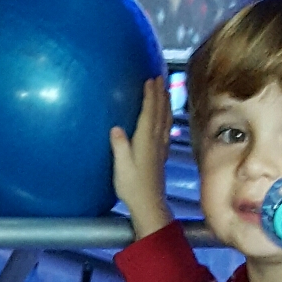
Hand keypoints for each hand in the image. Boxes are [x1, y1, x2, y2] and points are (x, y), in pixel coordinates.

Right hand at [111, 76, 173, 239]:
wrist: (149, 205)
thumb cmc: (132, 188)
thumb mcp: (121, 168)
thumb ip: (120, 148)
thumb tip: (115, 128)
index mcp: (145, 141)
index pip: (149, 113)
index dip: (150, 95)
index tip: (151, 78)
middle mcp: (155, 141)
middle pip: (160, 112)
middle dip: (160, 93)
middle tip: (161, 76)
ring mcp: (160, 147)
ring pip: (165, 119)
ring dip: (166, 102)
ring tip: (165, 89)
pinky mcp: (161, 154)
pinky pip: (166, 129)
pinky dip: (167, 117)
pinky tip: (166, 115)